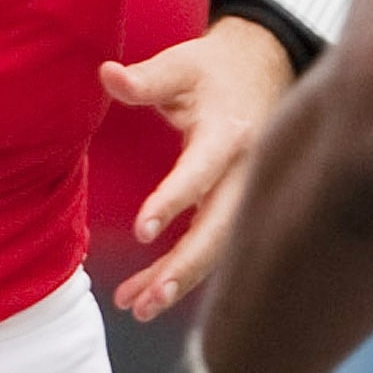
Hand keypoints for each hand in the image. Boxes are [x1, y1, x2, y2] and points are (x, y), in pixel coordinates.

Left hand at [102, 17, 293, 321]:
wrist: (265, 68)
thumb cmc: (214, 70)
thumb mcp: (182, 64)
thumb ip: (145, 78)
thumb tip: (107, 74)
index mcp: (229, 135)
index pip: (200, 174)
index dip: (173, 202)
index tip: (142, 230)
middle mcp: (246, 173)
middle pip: (218, 230)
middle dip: (182, 268)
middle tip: (144, 300)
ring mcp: (249, 194)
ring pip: (218, 248)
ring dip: (181, 281)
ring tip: (138, 308)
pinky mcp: (243, 207)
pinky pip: (217, 247)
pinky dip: (187, 273)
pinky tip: (152, 294)